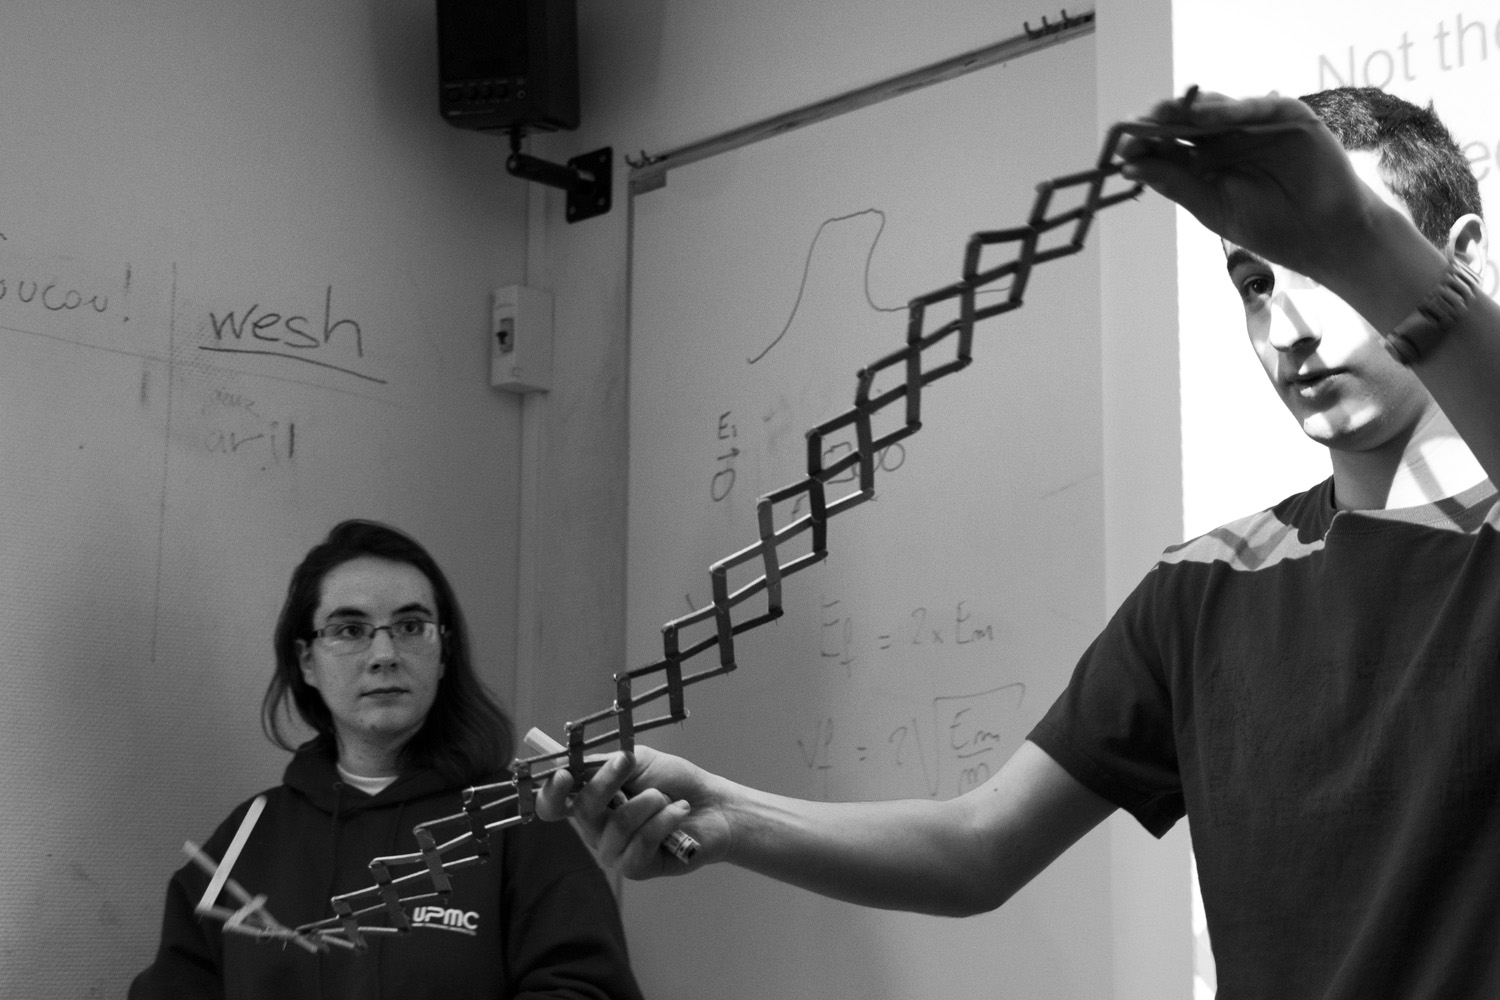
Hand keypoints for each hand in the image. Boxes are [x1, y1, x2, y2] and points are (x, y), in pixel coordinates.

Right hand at [535, 744, 728, 878]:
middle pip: (582, 810)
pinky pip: (641, 842)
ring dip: (648, 802)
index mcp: (591, 800)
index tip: (565, 775)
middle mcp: (596, 828)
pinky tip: (678, 813)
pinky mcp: (634, 868)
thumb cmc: (675, 781)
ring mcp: (613, 851)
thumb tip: (572, 763)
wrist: (713, 805)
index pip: (554, 804)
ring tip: (667, 797)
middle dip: (607, 782)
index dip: (551, 794)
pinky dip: (664, 820)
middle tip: (629, 761)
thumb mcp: (638, 760)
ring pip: (617, 825)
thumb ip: (604, 762)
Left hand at [1120, 89, 1382, 282]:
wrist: (1320, 235)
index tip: (1121, 148)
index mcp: (1203, 160)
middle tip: (1135, 125)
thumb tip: (1130, 168)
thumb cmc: (1267, 225)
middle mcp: (1225, 137)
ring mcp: (1254, 124)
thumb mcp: (1212, 206)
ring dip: (1187, 109)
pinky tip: (1206, 117)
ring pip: (1216, 108)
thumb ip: (1175, 183)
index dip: (1144, 142)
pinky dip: (1230, 109)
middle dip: (1159, 120)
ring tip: (1162, 116)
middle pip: (1185, 119)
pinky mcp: (1286, 115)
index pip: (1166, 143)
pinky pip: (1255, 105)